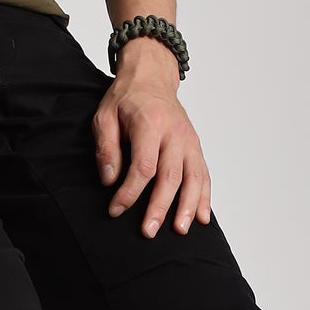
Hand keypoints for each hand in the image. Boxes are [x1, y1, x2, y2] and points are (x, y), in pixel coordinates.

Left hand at [91, 42, 211, 236]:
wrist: (151, 78)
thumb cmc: (127, 99)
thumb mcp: (105, 117)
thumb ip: (106, 148)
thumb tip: (110, 180)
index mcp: (150, 124)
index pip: (143, 166)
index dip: (129, 192)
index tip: (115, 209)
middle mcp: (174, 134)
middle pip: (171, 176)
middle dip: (160, 207)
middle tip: (148, 231)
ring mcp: (189, 141)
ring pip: (193, 178)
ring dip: (187, 207)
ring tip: (179, 230)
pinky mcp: (196, 147)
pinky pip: (204, 174)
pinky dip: (204, 197)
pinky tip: (201, 218)